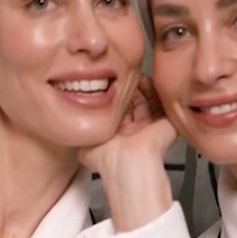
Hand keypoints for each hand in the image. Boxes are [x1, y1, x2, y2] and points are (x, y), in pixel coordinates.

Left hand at [87, 75, 175, 231]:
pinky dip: (155, 89)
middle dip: (128, 89)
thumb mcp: (85, 148)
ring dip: (141, 87)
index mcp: (118, 138)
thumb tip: (71, 131)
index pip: (118, 113)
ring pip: (149, 101)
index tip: (106, 85)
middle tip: (122, 75)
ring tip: (133, 74)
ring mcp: (151, 128)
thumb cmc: (108, 160)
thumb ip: (81, 136)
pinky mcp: (165, 125)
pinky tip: (146, 79)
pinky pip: (162, 102)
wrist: (128, 163)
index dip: (113, 98)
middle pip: (134, 104)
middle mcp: (135, 133)